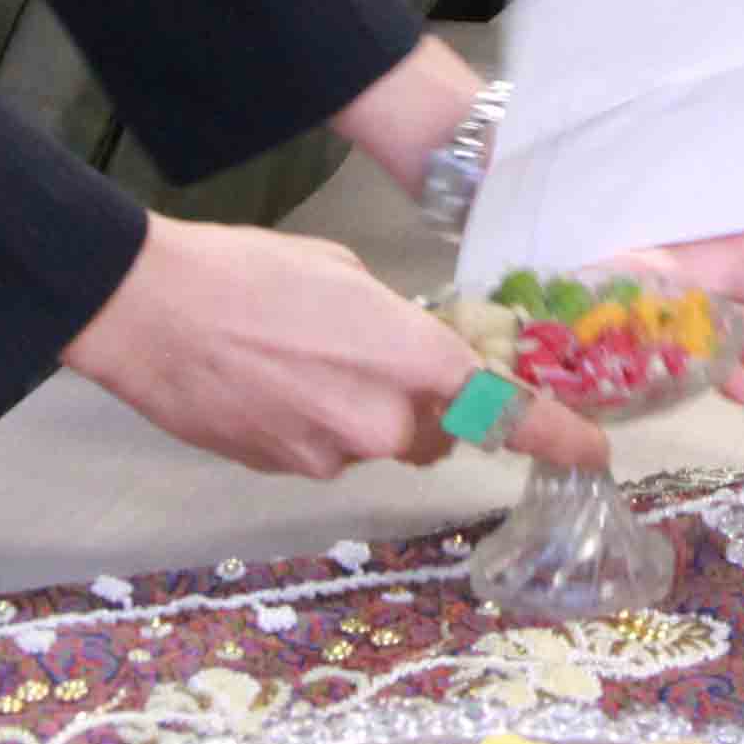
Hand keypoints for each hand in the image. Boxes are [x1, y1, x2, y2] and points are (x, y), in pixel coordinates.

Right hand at [65, 214, 604, 478]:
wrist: (151, 312)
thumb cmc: (250, 271)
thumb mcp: (347, 276)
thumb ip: (399, 325)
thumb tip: (409, 351)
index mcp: (411, 361)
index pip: (504, 414)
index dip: (555, 436)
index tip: (592, 452)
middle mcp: (381, 423)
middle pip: (433, 433)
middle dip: (423, 405)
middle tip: (382, 358)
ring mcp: (328, 456)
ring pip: (374, 443)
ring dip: (360, 413)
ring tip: (304, 360)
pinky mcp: (282, 472)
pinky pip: (324, 452)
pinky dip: (314, 424)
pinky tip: (272, 383)